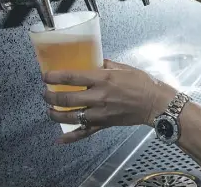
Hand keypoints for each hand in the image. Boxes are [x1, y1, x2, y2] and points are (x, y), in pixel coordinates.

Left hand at [42, 59, 175, 143]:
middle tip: (45, 92)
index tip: (46, 76)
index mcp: (103, 78)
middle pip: (67, 98)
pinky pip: (85, 132)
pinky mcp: (104, 124)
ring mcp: (100, 112)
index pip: (72, 77)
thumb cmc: (142, 82)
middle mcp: (98, 96)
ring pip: (71, 116)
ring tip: (49, 110)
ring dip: (55, 114)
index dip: (55, 76)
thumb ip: (107, 65)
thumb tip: (94, 61)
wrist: (155, 103)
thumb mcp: (124, 67)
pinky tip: (60, 139)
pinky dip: (71, 137)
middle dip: (50, 96)